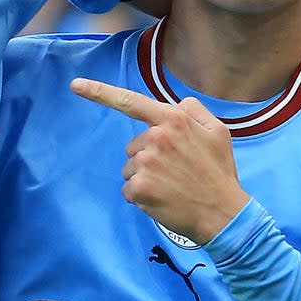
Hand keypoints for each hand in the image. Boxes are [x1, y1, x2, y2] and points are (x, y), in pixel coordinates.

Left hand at [71, 77, 249, 243]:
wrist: (225, 215)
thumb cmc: (219, 172)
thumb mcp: (218, 131)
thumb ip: (194, 111)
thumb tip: (175, 105)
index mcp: (172, 119)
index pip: (130, 101)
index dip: (99, 92)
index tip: (75, 85)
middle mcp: (155, 137)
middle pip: (134, 145)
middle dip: (148, 156)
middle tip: (176, 171)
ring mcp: (145, 163)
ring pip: (130, 168)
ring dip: (145, 177)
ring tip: (172, 186)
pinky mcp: (139, 188)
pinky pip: (129, 189)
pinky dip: (141, 196)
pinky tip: (163, 199)